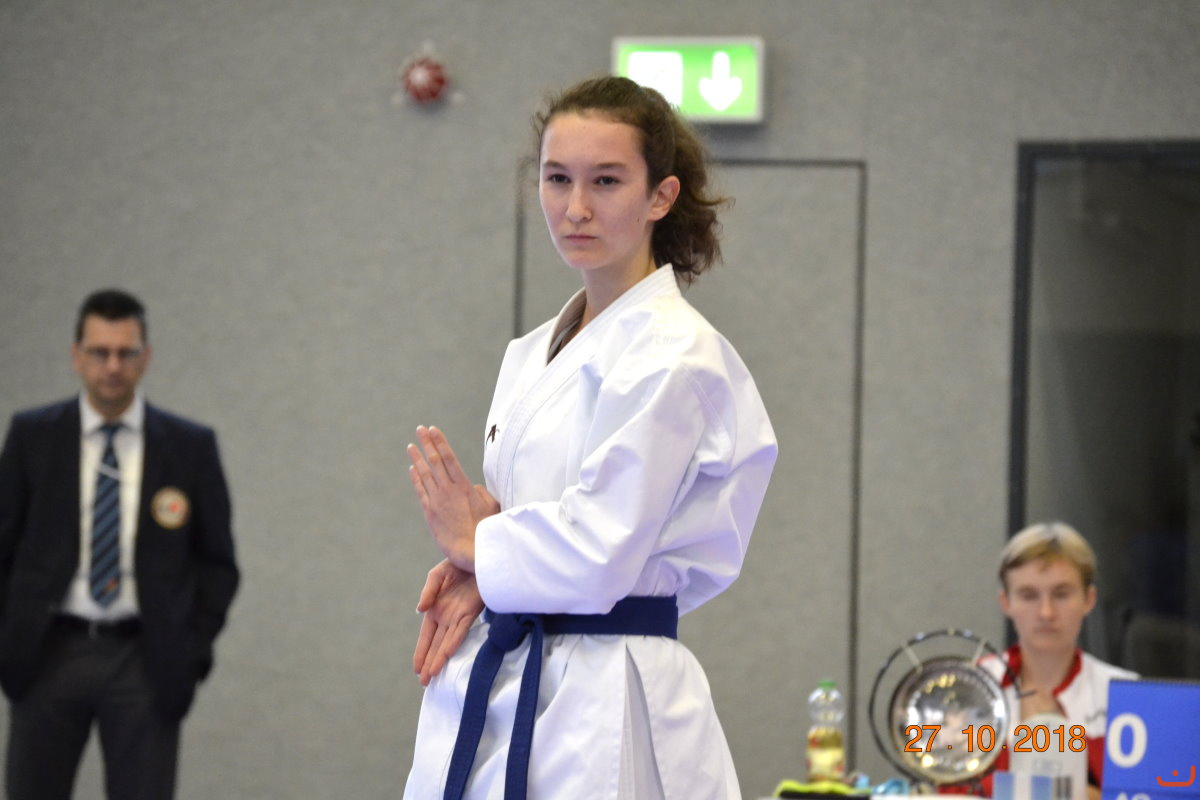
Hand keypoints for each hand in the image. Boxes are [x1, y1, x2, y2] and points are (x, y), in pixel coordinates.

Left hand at [407, 426, 499, 570]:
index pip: (449, 458)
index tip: (433, 429)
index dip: (440, 442)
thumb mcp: (492, 507)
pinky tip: (412, 469)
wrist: (472, 552)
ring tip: (411, 446)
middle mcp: (449, 490)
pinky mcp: (430, 513)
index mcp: (465, 486)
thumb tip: (474, 487)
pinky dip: (416, 478)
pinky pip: (420, 491)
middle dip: (427, 443)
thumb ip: (482, 493)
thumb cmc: (487, 530)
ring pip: (425, 474)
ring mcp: (437, 501)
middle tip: (420, 429)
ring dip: (417, 458)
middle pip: (435, 461)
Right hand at [414, 559, 484, 685]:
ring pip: (447, 643)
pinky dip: (452, 645)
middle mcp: (447, 617)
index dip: (421, 652)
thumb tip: (419, 610)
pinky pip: (460, 632)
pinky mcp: (471, 612)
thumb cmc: (457, 564)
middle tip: (424, 683)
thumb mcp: (437, 576)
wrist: (477, 556)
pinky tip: (445, 657)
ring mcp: (458, 616)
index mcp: (436, 609)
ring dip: (439, 660)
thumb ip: (428, 592)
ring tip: (432, 677)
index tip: (416, 669)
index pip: (426, 636)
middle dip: (429, 663)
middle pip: (436, 644)